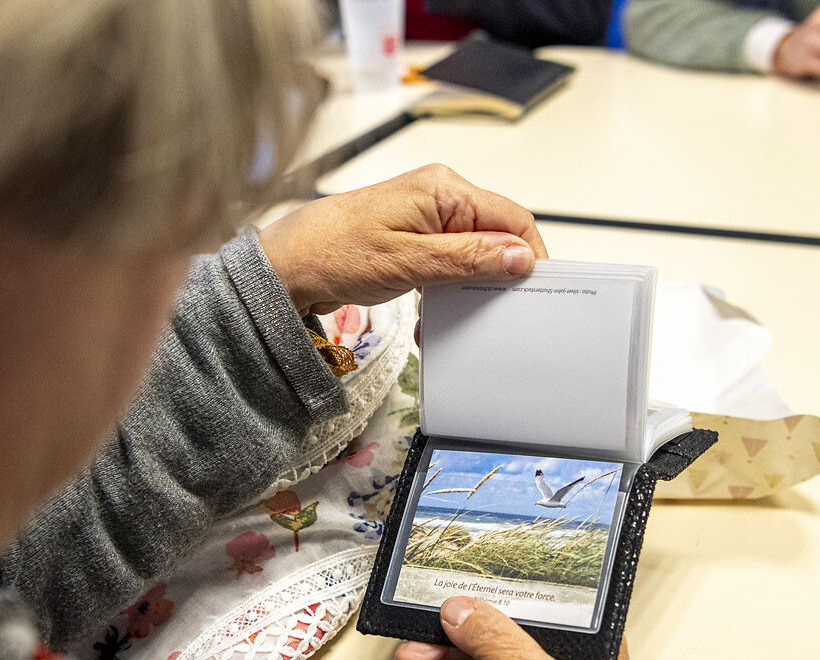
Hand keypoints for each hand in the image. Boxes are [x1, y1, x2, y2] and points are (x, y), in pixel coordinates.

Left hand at [258, 164, 546, 314]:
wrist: (288, 264)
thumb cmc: (333, 252)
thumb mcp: (410, 262)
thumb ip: (469, 257)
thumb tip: (518, 256)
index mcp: (444, 189)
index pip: (513, 217)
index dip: (528, 255)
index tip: (531, 289)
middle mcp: (439, 196)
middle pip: (496, 235)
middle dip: (498, 274)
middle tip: (493, 307)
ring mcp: (427, 217)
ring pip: (474, 251)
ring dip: (469, 285)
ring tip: (454, 311)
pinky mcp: (415, 237)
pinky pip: (450, 260)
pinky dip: (449, 287)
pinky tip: (435, 310)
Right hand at [396, 597, 655, 659]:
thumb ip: (499, 645)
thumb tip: (462, 609)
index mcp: (587, 636)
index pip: (530, 595)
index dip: (487, 591)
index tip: (446, 594)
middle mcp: (569, 653)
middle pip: (505, 622)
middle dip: (461, 628)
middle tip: (423, 633)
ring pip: (492, 650)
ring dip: (455, 653)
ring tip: (422, 656)